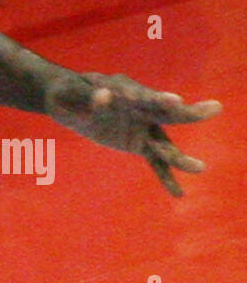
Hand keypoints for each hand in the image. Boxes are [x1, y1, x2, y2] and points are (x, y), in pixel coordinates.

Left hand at [45, 71, 220, 196]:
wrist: (68, 99)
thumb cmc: (68, 91)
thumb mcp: (70, 93)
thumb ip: (88, 96)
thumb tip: (104, 95)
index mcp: (124, 88)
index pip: (142, 95)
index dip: (157, 98)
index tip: (175, 101)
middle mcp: (140, 106)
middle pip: (166, 112)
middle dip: (189, 112)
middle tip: (214, 108)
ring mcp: (142, 125)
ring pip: (164, 142)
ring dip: (179, 156)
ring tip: (199, 168)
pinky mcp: (139, 142)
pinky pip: (154, 160)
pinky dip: (165, 176)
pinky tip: (178, 193)